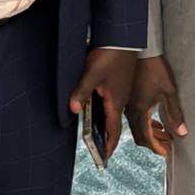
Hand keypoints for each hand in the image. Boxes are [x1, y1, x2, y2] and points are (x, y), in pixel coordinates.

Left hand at [70, 47, 137, 162]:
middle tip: (100, 150)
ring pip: (114, 113)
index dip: (109, 145)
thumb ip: (81, 92)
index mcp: (116, 101)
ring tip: (97, 134)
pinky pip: (114, 103)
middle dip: (107, 138)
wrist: (123, 37)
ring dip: (107, 125)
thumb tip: (71, 110)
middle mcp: (122, 99)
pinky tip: (98, 109)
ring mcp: (122, 91)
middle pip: (114, 124)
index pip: (113, 130)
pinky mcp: (121, 83)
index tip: (105, 157)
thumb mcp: (92, 74)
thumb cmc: (109, 55)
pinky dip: (106, 112)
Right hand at [124, 55, 187, 157]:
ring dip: (151, 133)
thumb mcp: (169, 91)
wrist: (142, 51)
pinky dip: (146, 124)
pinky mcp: (129, 99)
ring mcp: (128, 105)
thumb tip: (181, 132)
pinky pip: (135, 118)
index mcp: (140, 110)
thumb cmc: (156, 69)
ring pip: (137, 127)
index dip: (157, 147)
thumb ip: (175, 113)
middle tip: (168, 145)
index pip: (147, 137)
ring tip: (166, 134)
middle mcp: (130, 110)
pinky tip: (157, 122)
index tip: (166, 153)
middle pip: (140, 136)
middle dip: (155, 142)